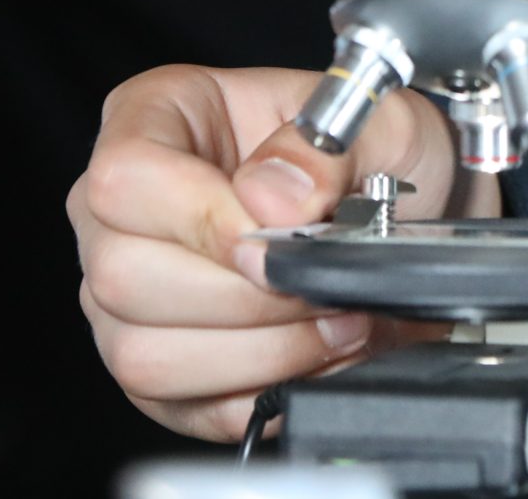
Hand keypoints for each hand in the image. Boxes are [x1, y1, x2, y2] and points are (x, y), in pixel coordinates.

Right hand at [67, 64, 484, 439]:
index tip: (279, 232)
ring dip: (262, 353)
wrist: (407, 205)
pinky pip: (186, 409)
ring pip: (146, 356)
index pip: (126, 177)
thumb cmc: (370, 149)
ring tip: (339, 323)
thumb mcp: (379, 118)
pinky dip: (266, 392)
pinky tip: (319, 356)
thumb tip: (273, 198)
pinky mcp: (159, 372)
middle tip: (326, 286)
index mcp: (157, 118)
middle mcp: (120, 213)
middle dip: (247, 299)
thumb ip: (327, 147)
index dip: (201, 216)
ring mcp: (126, 299)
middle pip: (123, 277)